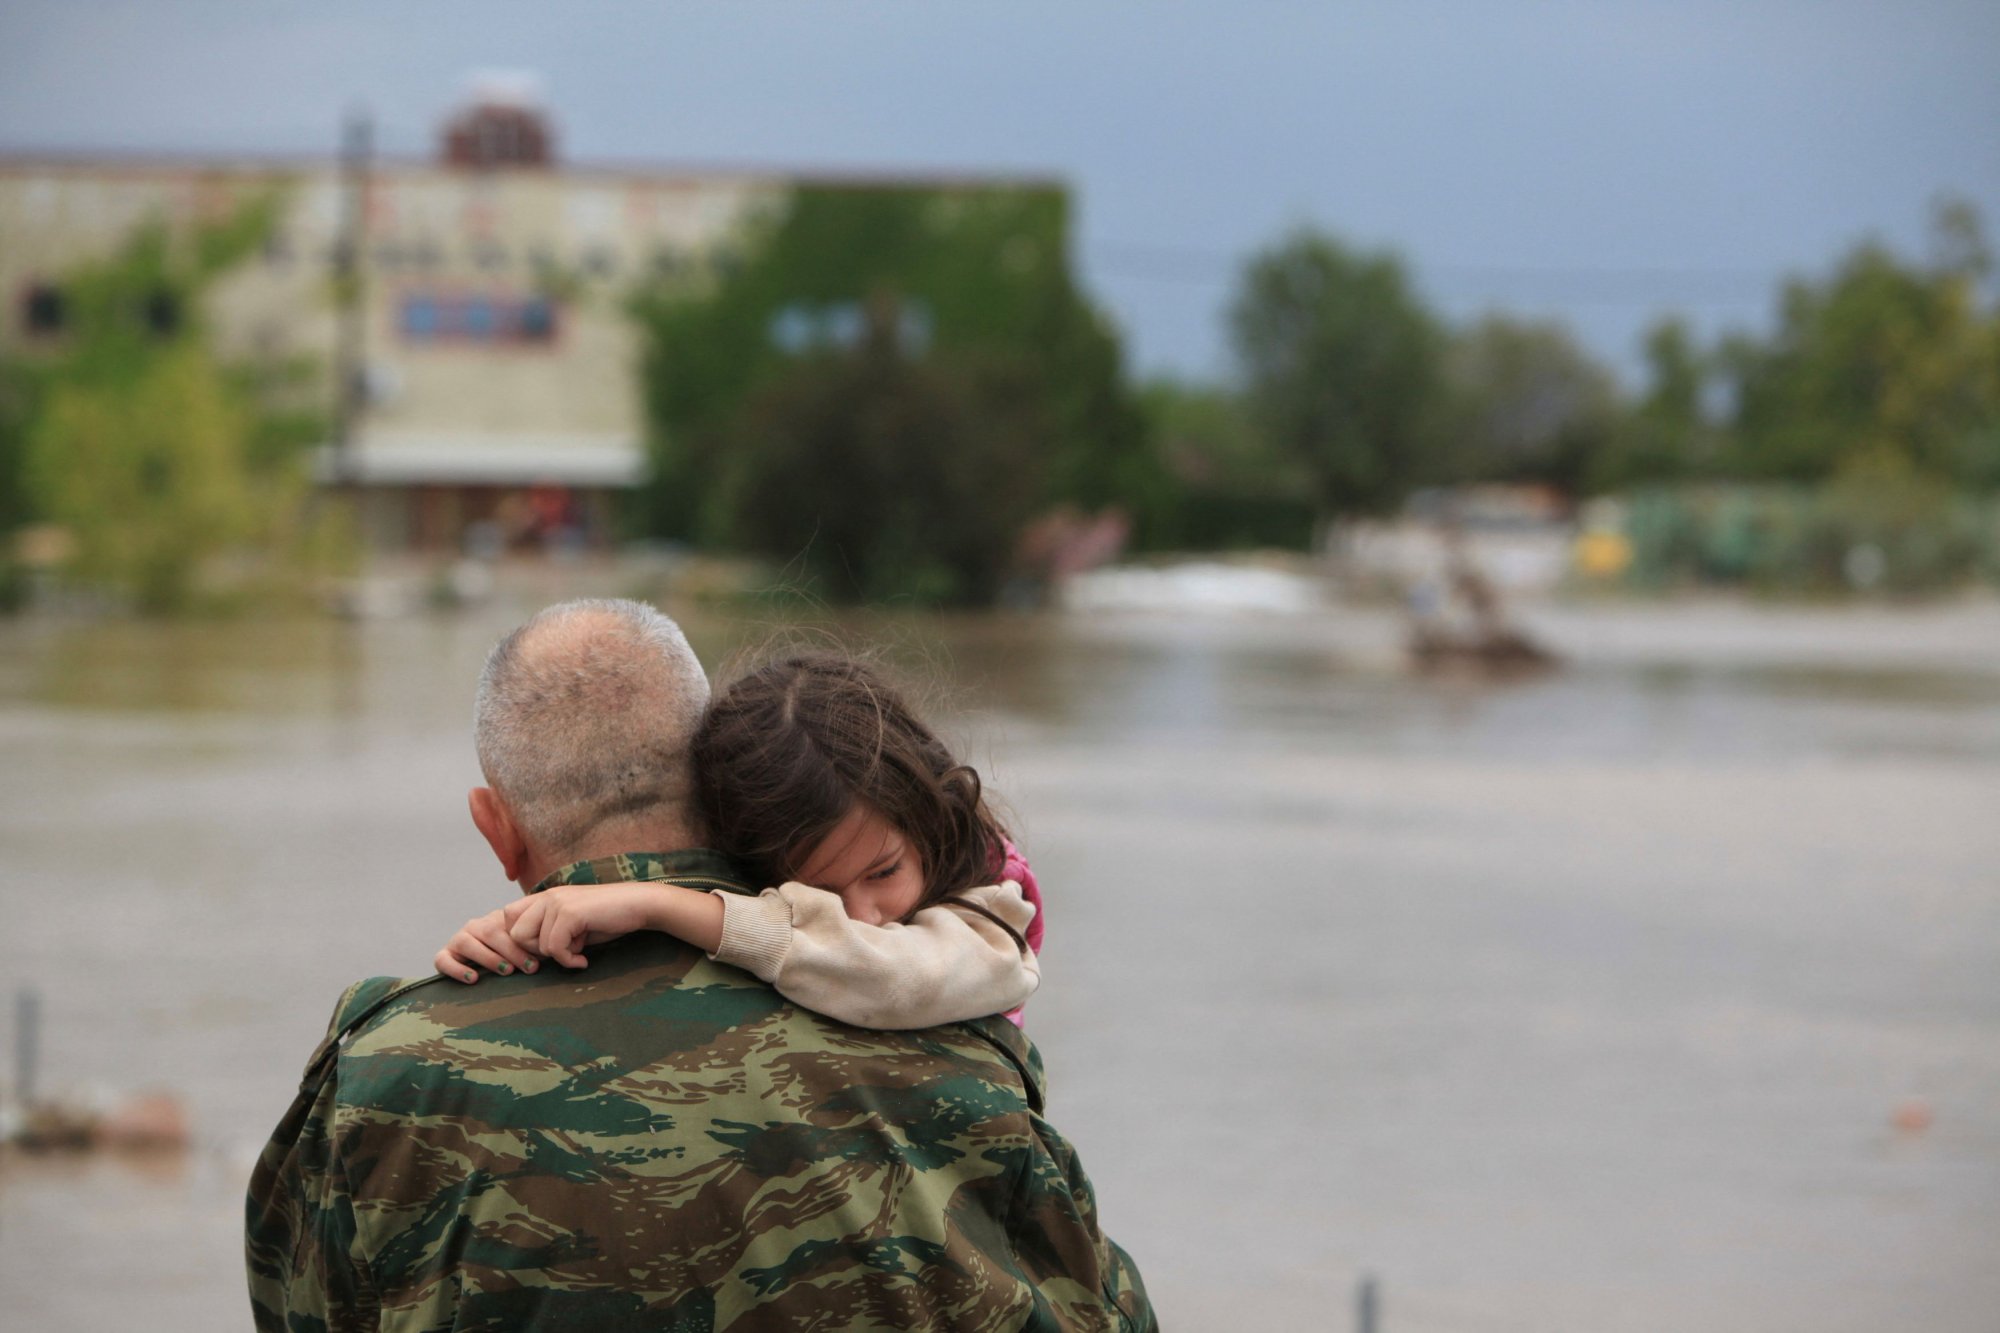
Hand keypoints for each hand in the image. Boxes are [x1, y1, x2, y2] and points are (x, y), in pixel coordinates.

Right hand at [434, 907, 541, 983]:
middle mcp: (476, 927)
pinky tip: (473, 978)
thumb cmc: (509, 956)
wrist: (480, 960)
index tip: (539, 961)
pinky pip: (443, 960)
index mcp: (495, 921)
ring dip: (488, 957)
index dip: (523, 944)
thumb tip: (555, 954)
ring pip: (468, 943)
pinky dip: (457, 969)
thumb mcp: (521, 947)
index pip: (507, 926)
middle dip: (512, 951)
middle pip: (491, 933)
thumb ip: (532, 947)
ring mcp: (458, 940)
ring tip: (506, 970)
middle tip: (529, 967)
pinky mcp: (445, 955)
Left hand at [502, 884, 664, 969]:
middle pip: (514, 932)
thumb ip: (549, 931)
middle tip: (560, 954)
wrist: (639, 905)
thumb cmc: (608, 918)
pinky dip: (569, 960)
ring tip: (579, 950)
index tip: (544, 952)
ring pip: (536, 944)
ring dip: (558, 955)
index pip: (508, 917)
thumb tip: (528, 955)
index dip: (520, 940)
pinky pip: (555, 949)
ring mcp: (557, 902)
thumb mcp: (572, 924)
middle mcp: (547, 896)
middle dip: (534, 951)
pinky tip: (583, 959)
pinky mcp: (570, 913)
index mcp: (545, 896)